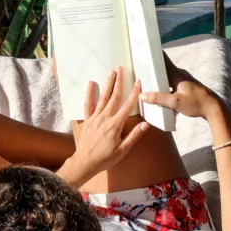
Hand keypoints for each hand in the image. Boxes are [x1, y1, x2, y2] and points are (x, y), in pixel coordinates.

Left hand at [57, 66, 149, 186]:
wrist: (85, 163)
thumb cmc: (105, 159)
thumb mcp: (123, 150)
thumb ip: (134, 136)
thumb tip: (146, 124)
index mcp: (116, 125)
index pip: (127, 106)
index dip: (134, 93)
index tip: (138, 82)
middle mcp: (105, 118)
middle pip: (114, 96)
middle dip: (119, 81)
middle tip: (121, 68)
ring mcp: (95, 117)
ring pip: (103, 97)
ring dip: (108, 83)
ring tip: (111, 71)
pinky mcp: (87, 119)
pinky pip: (88, 104)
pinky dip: (89, 93)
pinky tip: (91, 83)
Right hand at [139, 53, 221, 118]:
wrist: (214, 109)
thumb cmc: (196, 103)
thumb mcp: (176, 102)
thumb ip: (159, 98)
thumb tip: (142, 95)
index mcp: (177, 74)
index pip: (163, 59)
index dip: (152, 56)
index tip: (142, 54)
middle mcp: (179, 75)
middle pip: (162, 70)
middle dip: (151, 71)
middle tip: (138, 72)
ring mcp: (182, 82)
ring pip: (166, 78)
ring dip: (157, 81)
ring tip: (145, 85)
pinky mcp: (185, 89)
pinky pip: (170, 86)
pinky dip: (164, 89)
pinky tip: (158, 96)